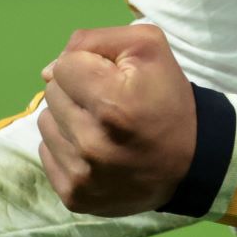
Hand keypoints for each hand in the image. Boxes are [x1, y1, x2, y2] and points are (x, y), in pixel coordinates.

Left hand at [38, 24, 195, 216]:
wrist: (191, 162)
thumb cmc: (167, 98)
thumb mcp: (146, 46)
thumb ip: (93, 40)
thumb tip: (48, 70)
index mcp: (111, 103)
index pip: (63, 66)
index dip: (86, 66)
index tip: (111, 79)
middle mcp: (91, 143)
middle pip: (52, 94)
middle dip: (77, 91)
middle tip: (108, 103)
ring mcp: (81, 175)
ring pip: (46, 123)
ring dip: (68, 119)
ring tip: (100, 126)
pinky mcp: (75, 196)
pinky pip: (46, 154)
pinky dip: (66, 146)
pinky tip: (93, 150)